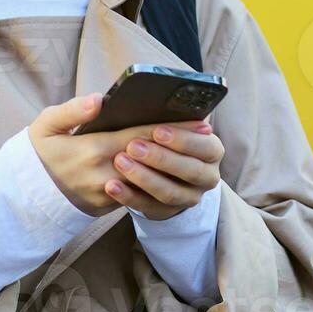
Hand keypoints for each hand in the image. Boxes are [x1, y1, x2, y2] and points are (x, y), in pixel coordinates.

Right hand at [27, 95, 217, 217]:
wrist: (26, 194)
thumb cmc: (40, 152)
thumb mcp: (46, 125)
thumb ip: (72, 110)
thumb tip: (100, 99)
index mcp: (91, 149)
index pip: (139, 136)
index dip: (168, 129)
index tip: (195, 120)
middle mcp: (104, 174)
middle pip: (150, 158)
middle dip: (178, 145)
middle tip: (206, 132)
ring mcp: (107, 194)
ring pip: (149, 178)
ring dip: (173, 165)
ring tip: (196, 150)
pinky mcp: (107, 206)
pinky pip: (137, 193)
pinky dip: (157, 180)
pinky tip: (173, 168)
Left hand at [107, 119, 221, 220]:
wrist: (158, 166)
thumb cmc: (160, 136)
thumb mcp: (162, 120)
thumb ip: (147, 109)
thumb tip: (102, 100)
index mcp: (211, 149)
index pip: (206, 146)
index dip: (184, 139)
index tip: (158, 131)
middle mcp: (206, 175)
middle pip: (190, 170)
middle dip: (162, 159)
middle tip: (134, 147)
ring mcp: (189, 196)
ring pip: (170, 192)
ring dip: (145, 178)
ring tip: (120, 162)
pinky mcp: (168, 211)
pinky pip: (150, 207)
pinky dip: (130, 197)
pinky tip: (112, 186)